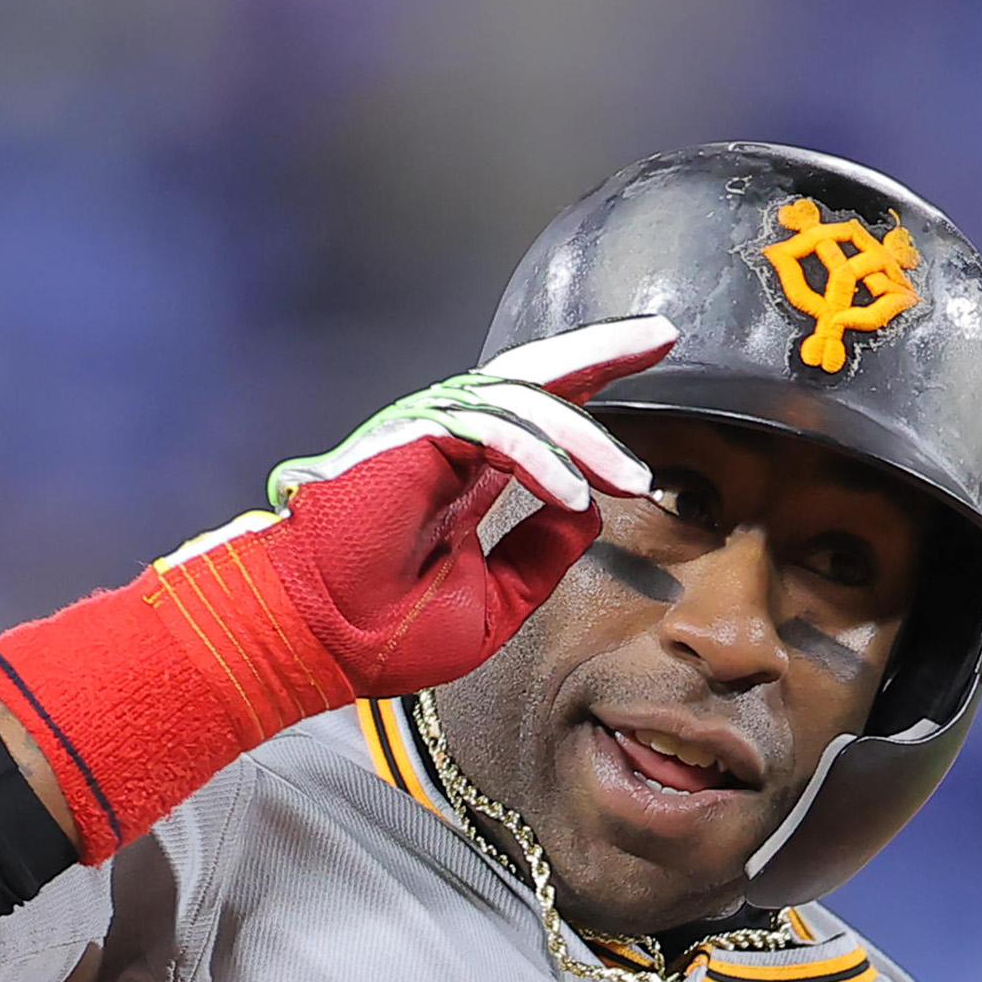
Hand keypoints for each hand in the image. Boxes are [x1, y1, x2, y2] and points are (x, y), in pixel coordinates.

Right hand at [0, 318, 676, 860]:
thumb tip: (589, 512)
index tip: (654, 356)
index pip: (540, 415)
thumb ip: (540, 557)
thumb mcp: (493, 604)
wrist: (319, 645)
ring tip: (631, 480)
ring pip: (525, 404)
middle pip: (536, 378)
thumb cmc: (385, 634)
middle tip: (662, 335)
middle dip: (602, 351)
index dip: (594, 384)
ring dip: (585, 439)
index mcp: (466, 477)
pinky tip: (570, 492)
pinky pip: (495, 432)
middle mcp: (450, 445)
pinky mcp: (414, 440)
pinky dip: (540, 459)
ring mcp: (430, 436)